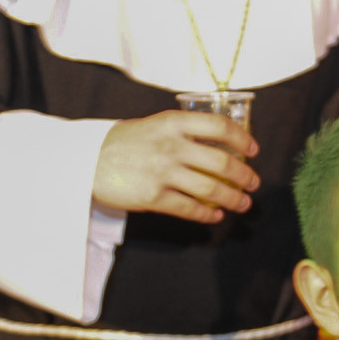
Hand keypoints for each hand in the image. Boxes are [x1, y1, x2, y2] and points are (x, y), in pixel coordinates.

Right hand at [92, 111, 260, 223]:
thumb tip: (219, 145)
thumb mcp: (154, 125)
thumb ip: (183, 132)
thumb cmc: (122, 142)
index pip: (219, 126)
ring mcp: (163, 172)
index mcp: (173, 123)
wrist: (85, 160)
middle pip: (222, 162)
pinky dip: (207, 214)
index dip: (242, 139)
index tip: (253, 150)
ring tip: (242, 203)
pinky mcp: (153, 197)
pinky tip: (215, 216)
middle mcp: (171, 146)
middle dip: (244, 176)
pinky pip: (189, 208)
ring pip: (211, 189)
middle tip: (253, 183)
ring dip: (232, 199)